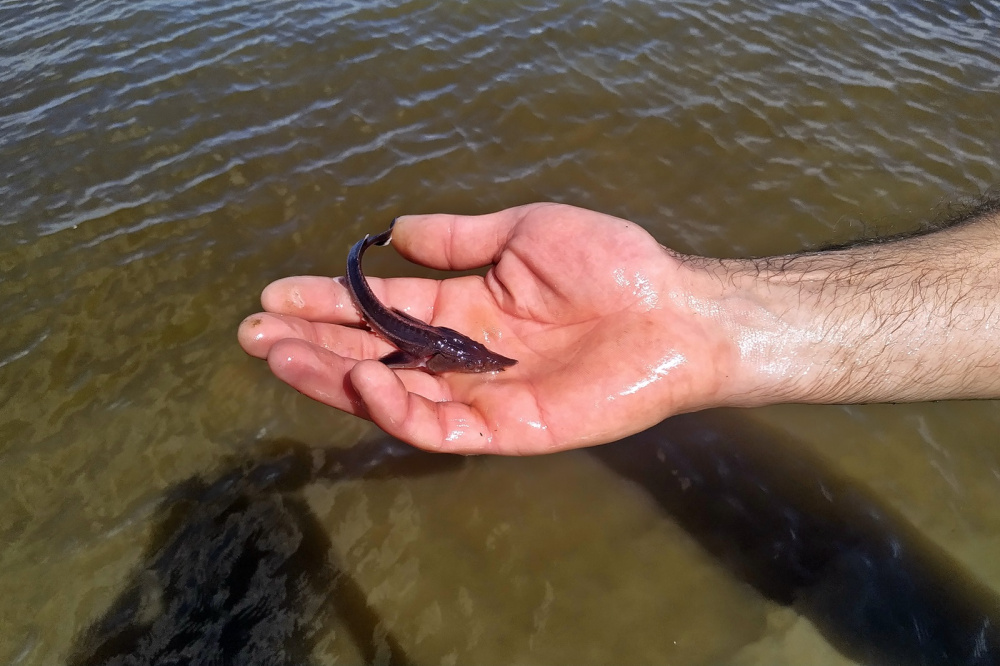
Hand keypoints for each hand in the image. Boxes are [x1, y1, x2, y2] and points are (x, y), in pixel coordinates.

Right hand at [238, 203, 740, 453]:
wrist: (675, 310)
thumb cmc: (611, 264)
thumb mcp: (525, 231)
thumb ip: (459, 239)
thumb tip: (392, 231)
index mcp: (464, 307)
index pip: (380, 310)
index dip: (327, 303)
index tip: (273, 295)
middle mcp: (462, 354)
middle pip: (372, 355)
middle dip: (312, 346)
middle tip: (253, 334)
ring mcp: (481, 394)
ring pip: (393, 396)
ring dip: (336, 379)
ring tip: (283, 356)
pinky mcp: (507, 429)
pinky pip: (441, 426)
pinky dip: (399, 409)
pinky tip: (365, 379)